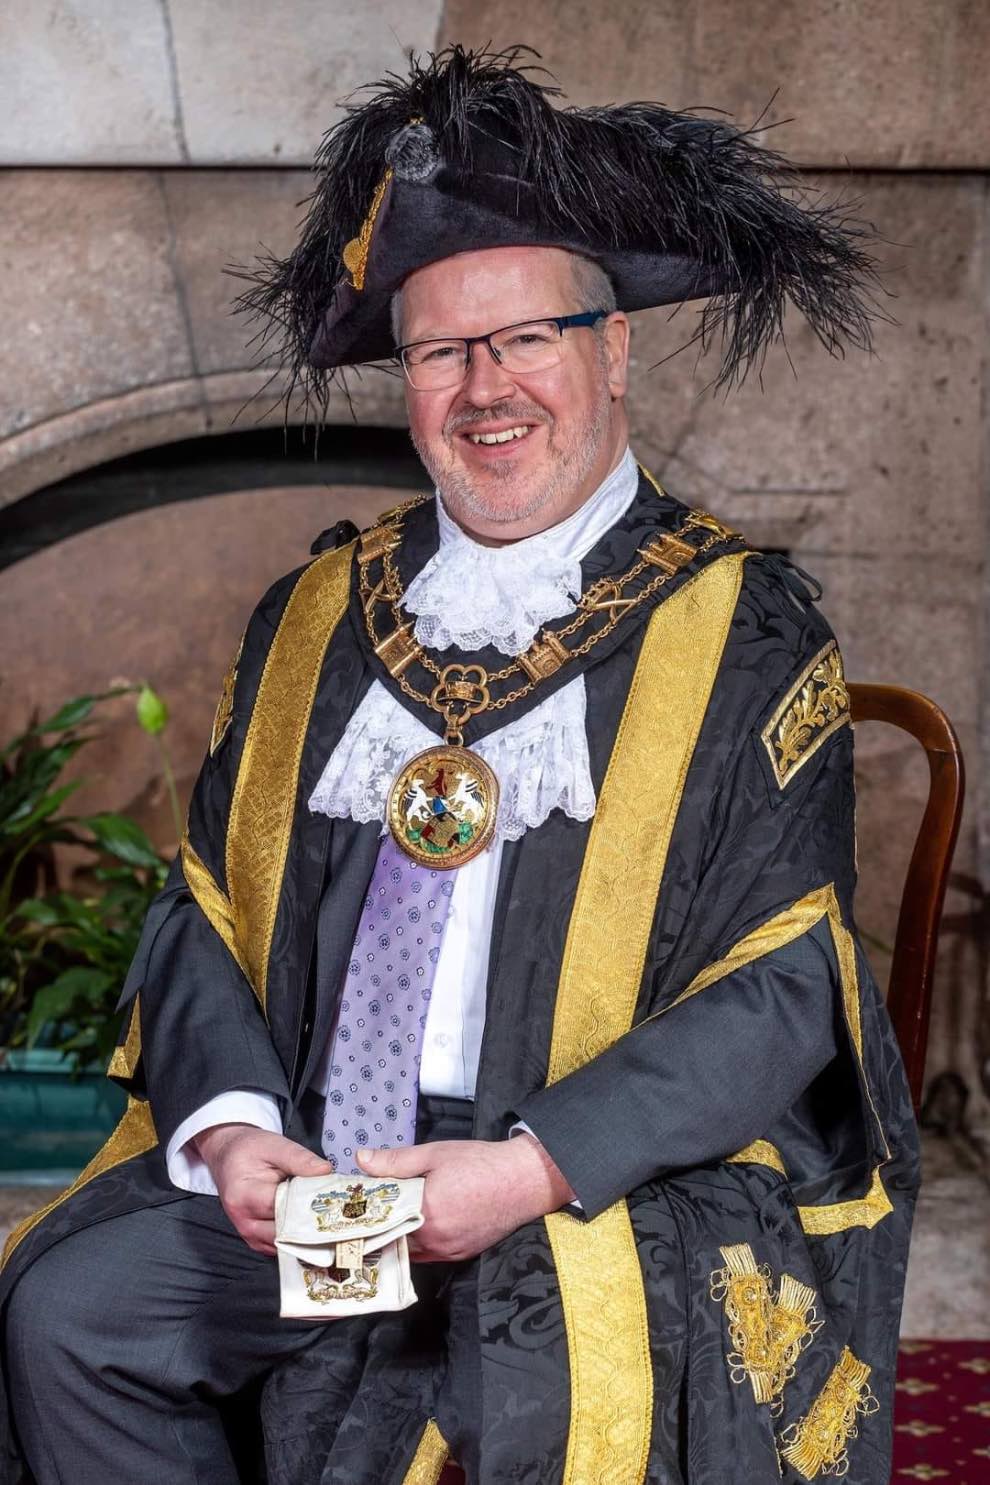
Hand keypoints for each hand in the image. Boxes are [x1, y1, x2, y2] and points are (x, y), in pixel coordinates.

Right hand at [194, 1123, 329, 1254]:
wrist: (229, 1156)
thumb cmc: (249, 1150)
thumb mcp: (275, 1145)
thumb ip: (300, 1159)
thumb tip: (325, 1172)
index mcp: (245, 1196)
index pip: (285, 1209)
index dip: (310, 1204)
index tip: (333, 1199)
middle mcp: (245, 1221)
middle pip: (286, 1231)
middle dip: (311, 1222)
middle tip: (336, 1210)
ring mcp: (249, 1234)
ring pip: (286, 1243)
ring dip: (306, 1232)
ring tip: (325, 1216)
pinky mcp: (256, 1240)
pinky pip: (281, 1245)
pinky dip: (297, 1237)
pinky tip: (311, 1223)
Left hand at [356, 1134, 575, 1262]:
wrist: (525, 1180)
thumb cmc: (481, 1163)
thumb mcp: (436, 1153)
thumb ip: (396, 1161)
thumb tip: (361, 1159)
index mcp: (425, 1212)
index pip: (381, 1220)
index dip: (364, 1214)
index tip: (349, 1208)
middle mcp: (435, 1239)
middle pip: (393, 1239)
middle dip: (378, 1227)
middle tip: (362, 1214)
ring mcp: (449, 1251)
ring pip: (410, 1250)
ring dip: (397, 1237)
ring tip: (384, 1219)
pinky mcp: (461, 1255)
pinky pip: (429, 1255)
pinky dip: (417, 1243)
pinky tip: (413, 1226)